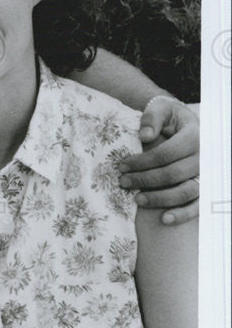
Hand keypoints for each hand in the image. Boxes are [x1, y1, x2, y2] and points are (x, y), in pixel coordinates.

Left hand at [118, 98, 198, 224]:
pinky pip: (198, 204)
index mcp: (194, 136)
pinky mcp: (204, 186)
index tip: (122, 166)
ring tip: (137, 199)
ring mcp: (205, 173)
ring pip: (186, 191)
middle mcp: (204, 156)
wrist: (183, 124)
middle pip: (173, 174)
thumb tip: (145, 136)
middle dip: (145, 180)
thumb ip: (152, 118)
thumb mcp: (160, 108)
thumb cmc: (169, 117)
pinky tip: (164, 219)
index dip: (142, 161)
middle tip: (123, 182)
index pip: (166, 153)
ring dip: (160, 198)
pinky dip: (183, 214)